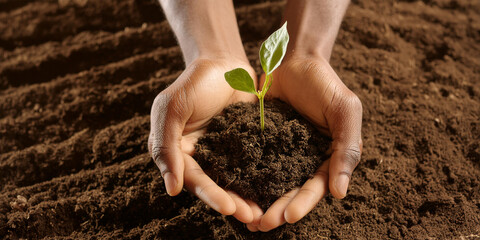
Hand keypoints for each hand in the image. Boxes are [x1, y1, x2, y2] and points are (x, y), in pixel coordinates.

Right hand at [148, 58, 262, 223]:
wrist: (223, 63)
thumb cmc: (192, 82)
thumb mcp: (172, 108)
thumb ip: (166, 145)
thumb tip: (171, 189)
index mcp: (179, 153)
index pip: (193, 179)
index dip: (210, 195)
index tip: (229, 208)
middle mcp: (201, 158)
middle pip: (216, 186)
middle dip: (232, 203)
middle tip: (252, 217)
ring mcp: (224, 153)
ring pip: (235, 181)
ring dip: (248, 197)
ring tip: (265, 214)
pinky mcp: (245, 146)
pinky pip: (253, 165)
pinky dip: (262, 179)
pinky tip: (277, 190)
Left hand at [251, 54, 362, 231]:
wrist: (294, 59)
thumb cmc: (325, 83)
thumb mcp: (345, 111)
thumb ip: (347, 148)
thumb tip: (340, 192)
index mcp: (328, 156)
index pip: (316, 186)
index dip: (303, 203)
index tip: (288, 216)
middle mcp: (305, 159)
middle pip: (291, 191)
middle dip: (278, 209)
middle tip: (261, 225)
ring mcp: (282, 152)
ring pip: (271, 183)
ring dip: (260, 201)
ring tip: (245, 218)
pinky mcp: (262, 142)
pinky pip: (253, 163)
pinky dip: (245, 178)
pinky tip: (232, 191)